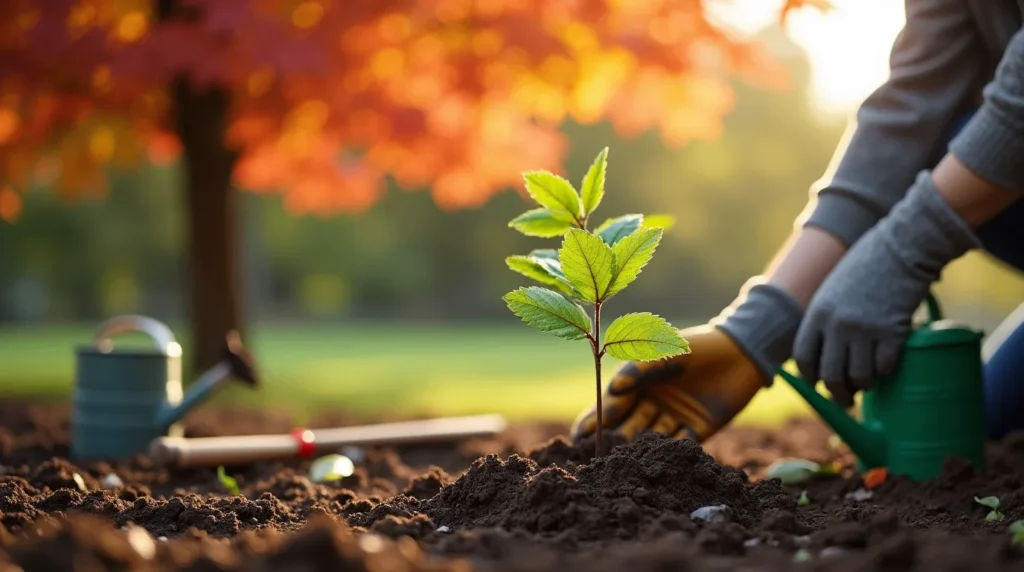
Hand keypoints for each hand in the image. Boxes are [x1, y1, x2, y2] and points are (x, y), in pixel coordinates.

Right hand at [571, 324, 765, 442]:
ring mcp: (673, 418)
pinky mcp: (696, 431)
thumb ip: (638, 368)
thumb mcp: (664, 350)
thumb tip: (612, 391)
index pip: (610, 405)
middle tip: (600, 455)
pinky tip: (659, 461)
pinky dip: (670, 452)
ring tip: (625, 460)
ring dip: (639, 449)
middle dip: (614, 440)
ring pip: (650, 438)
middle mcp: (651, 403)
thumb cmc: (696, 346)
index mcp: (638, 384)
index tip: (579, 436)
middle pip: (627, 426)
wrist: (741, 352)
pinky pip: (679, 445)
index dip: (595, 420)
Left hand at [793, 172, 979, 405]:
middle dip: (838, 393)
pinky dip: (885, 372)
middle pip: (830, 374)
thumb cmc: (867, 266)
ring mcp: (864, 329)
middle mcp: (836, 324)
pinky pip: (885, 366)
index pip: (804, 356)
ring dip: (864, 386)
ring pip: (859, 376)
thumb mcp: (834, 289)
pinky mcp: (892, 331)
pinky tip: (887, 367)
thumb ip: (826, 317)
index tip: (818, 384)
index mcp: (817, 313)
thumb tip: (825, 351)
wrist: (901, 247)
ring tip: (868, 384)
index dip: (810, 377)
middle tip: (846, 399)